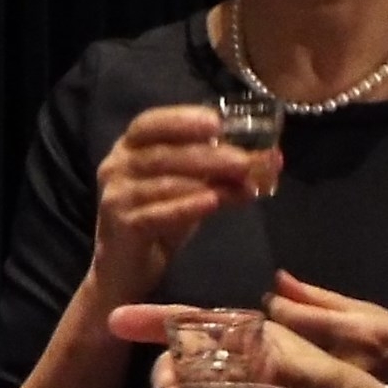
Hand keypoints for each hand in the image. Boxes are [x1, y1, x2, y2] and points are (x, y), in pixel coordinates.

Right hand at [87, 105, 263, 308]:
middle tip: (245, 161)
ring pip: (163, 183)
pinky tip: (212, 203)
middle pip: (163, 154)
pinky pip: (157, 214)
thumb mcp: (192, 189)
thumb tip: (271, 161)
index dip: (183, 119)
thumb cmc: (160, 217)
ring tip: (240, 184)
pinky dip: (187, 207)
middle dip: (208, 156)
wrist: (126, 268)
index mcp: (130, 147)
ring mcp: (116, 197)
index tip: (218, 123)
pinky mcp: (121, 226)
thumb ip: (223, 174)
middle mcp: (116, 166)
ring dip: (206, 182)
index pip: (151, 123)